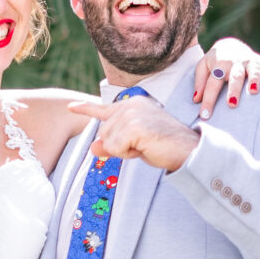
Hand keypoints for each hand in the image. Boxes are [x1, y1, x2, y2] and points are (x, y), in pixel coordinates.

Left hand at [67, 95, 199, 172]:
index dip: (85, 109)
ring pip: (108, 141)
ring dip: (124, 151)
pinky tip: (144, 147)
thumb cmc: (164, 147)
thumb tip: (93, 148)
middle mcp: (130, 105)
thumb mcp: (133, 145)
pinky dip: (127, 154)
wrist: (188, 150)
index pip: (103, 109)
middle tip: (143, 145)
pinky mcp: (133, 126)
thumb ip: (112, 143)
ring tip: (146, 145)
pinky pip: (115, 148)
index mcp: (132, 104)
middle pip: (103, 133)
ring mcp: (131, 114)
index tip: (71, 107)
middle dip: (119, 146)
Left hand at [193, 38, 259, 119]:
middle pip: (234, 76)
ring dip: (255, 80)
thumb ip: (199, 82)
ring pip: (253, 70)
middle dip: (234, 90)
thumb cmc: (214, 62)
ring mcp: (250, 61)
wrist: (230, 45)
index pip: (213, 83)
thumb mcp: (202, 67)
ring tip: (254, 91)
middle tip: (232, 105)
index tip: (204, 115)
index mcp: (219, 64)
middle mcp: (235, 62)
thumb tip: (196, 100)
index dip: (208, 99)